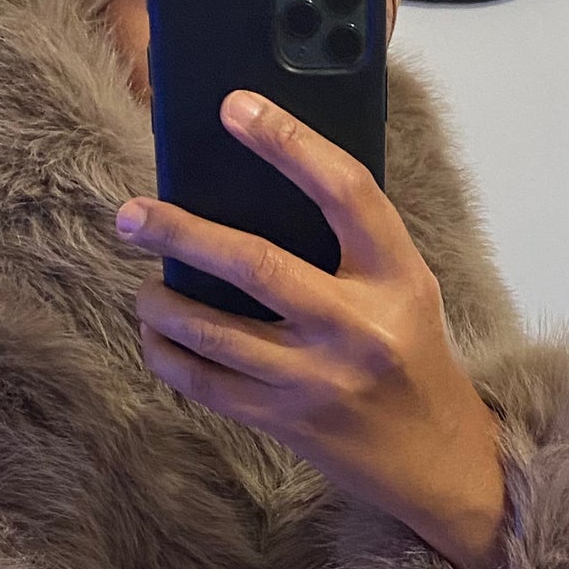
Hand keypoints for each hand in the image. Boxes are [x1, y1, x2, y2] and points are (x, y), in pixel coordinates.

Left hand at [115, 94, 507, 568]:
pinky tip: (156, 335)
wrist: (437, 461)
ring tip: (143, 283)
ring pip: (213, 332)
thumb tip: (258, 184)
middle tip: (131, 214)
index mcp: (397, 278)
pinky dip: (167, 354)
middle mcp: (358, 327)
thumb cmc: (413, 358)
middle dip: (181, 234)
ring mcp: (316, 380)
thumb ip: (350, 245)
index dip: (289, 143)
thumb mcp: (405, 289)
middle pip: (255, 265)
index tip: (235, 106)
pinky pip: (204, 383)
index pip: (345, 192)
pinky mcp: (284, 422)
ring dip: (162, 304)